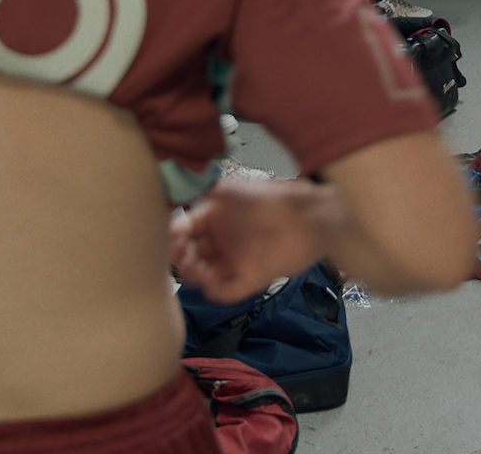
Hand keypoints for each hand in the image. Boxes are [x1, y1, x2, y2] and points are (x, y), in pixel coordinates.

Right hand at [169, 178, 331, 302]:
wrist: (309, 215)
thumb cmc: (272, 199)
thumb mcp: (231, 189)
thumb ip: (202, 188)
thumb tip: (175, 188)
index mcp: (217, 218)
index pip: (185, 232)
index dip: (175, 238)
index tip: (171, 240)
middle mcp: (225, 240)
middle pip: (191, 256)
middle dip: (181, 258)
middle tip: (183, 257)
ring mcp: (238, 260)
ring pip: (205, 276)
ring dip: (194, 276)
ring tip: (197, 269)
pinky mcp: (253, 277)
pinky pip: (228, 292)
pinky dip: (217, 292)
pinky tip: (211, 283)